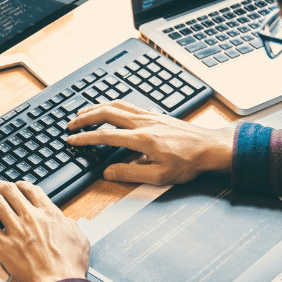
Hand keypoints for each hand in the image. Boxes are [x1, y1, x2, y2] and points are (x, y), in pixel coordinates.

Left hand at [0, 179, 89, 281]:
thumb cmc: (69, 266)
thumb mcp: (79, 239)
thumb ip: (71, 226)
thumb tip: (67, 222)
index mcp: (50, 214)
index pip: (32, 191)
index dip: (22, 185)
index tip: (17, 186)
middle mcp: (31, 217)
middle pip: (11, 191)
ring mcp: (16, 229)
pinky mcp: (4, 244)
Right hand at [66, 100, 235, 184]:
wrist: (211, 148)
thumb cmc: (188, 163)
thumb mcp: (159, 176)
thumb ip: (130, 173)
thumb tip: (108, 171)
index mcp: (142, 139)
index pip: (105, 135)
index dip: (85, 138)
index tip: (72, 140)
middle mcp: (144, 123)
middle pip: (107, 113)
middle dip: (85, 117)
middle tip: (71, 124)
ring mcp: (150, 116)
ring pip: (118, 105)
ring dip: (97, 107)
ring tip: (84, 113)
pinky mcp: (156, 115)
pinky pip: (129, 105)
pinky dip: (113, 105)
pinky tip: (109, 110)